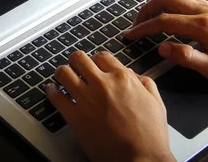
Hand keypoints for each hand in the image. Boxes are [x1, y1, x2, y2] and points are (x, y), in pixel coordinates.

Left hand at [46, 51, 174, 161]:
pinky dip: (51, 91)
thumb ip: (145, 84)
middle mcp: (102, 84)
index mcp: (122, 78)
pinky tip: (53, 91)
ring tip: (62, 77)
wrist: (141, 159)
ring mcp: (86, 99)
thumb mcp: (156, 103)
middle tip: (75, 67)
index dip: (96, 60)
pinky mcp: (74, 116)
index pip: (101, 56)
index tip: (93, 65)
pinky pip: (55, 96)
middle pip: (79, 58)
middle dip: (76, 61)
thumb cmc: (149, 136)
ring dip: (62, 73)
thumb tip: (135, 76)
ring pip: (63, 72)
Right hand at [125, 0, 207, 89]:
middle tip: (136, 22)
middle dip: (147, 9)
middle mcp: (207, 12)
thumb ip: (186, 58)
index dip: (143, 28)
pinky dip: (174, 1)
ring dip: (159, 2)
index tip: (131, 34)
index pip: (163, 21)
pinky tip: (173, 12)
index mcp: (203, 26)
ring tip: (150, 15)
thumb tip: (164, 48)